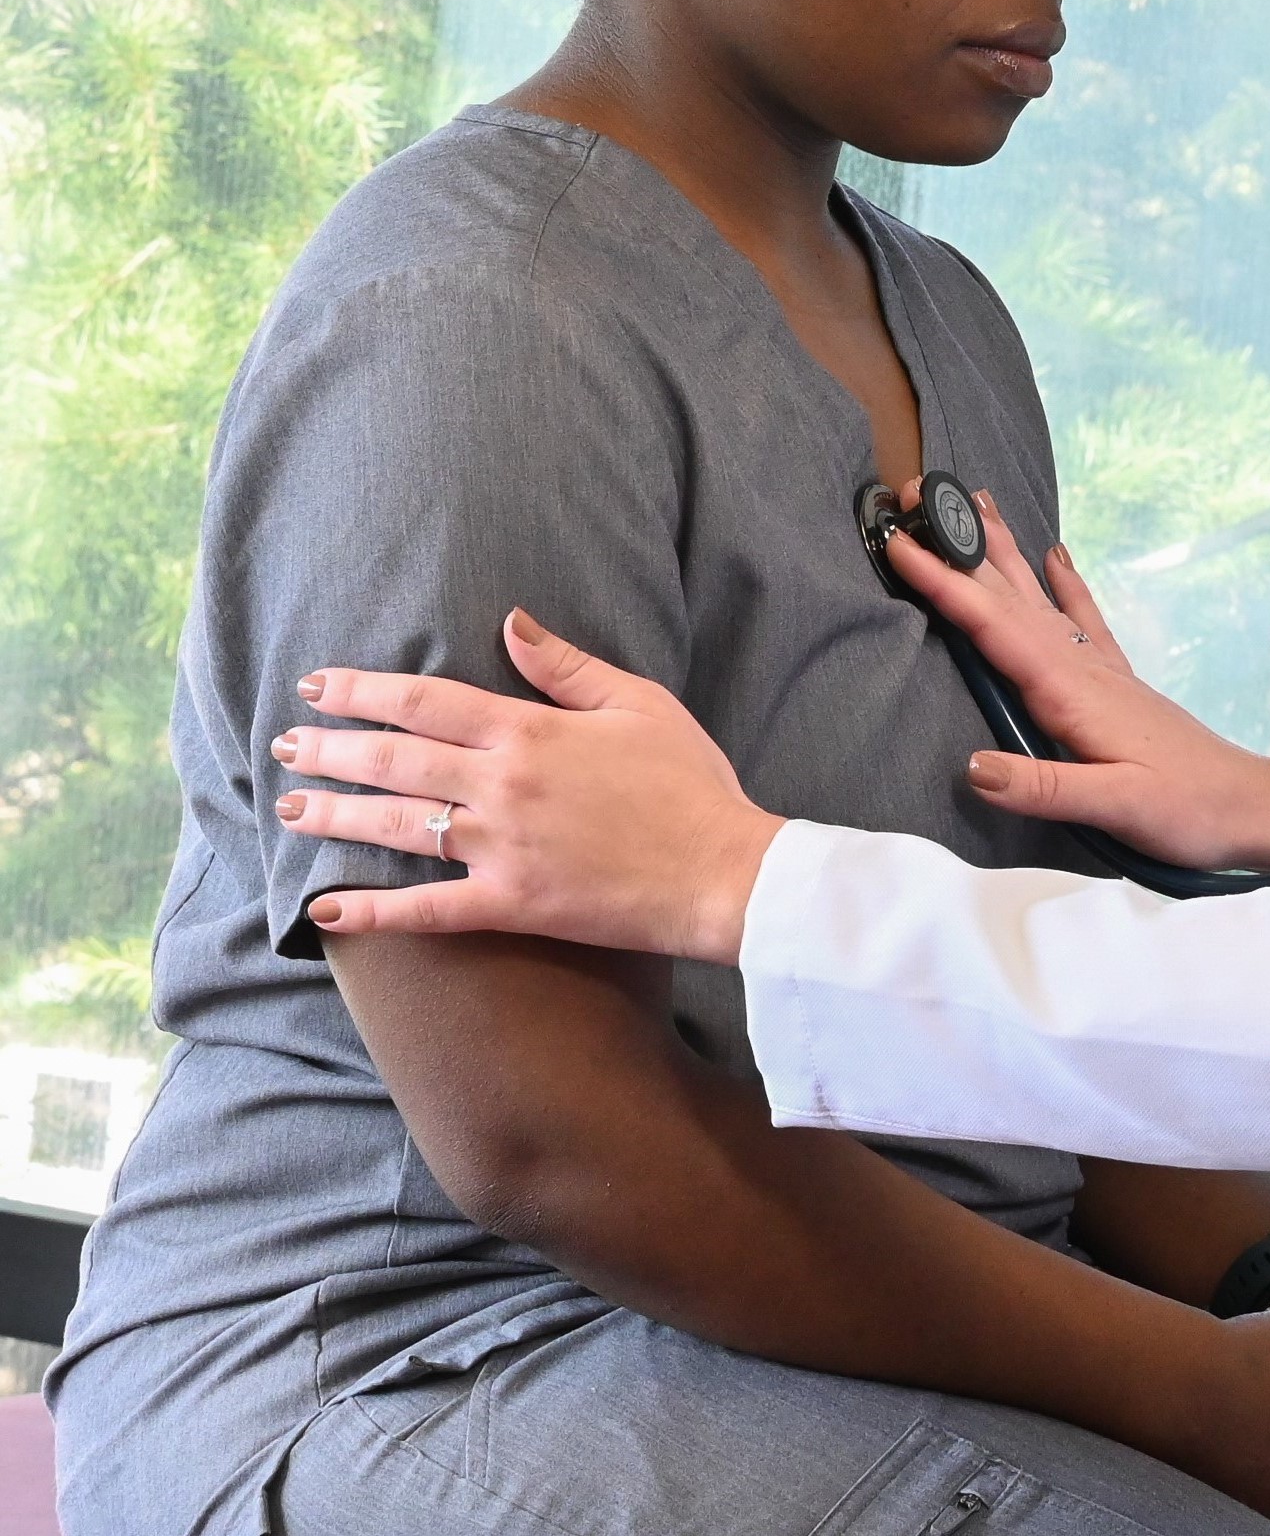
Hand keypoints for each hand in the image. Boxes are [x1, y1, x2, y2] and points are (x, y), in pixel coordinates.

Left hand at [274, 609, 781, 964]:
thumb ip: (568, 666)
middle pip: (396, 760)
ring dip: (336, 815)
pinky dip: (372, 913)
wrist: (720, 869)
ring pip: (397, 828)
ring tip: (289, 808)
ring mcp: (500, 849)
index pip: (427, 701)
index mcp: (531, 731)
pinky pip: (426, 911)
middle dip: (331, 748)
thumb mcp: (638, 703)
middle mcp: (502, 786)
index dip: (364, 690)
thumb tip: (510, 622)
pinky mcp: (509, 904)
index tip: (318, 684)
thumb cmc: (689, 781)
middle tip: (283, 743)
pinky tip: (326, 911)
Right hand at [891, 494, 1269, 870]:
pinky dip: (1066, 582)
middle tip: (923, 494)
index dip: (943, 585)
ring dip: (1004, 551)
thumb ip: (1044, 788)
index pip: (994, 627)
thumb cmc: (1187, 809)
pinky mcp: (1118, 682)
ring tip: (977, 501)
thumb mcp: (1116, 808)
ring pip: (1040, 597)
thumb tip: (972, 766)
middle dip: (962, 546)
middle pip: (1010, 596)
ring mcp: (1102, 670)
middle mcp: (1083, 668)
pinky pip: (1083, 618)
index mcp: (1071, 692)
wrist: (1250, 804)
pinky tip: (1057, 555)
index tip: (901, 544)